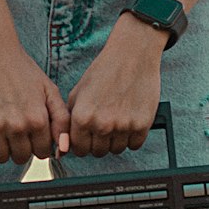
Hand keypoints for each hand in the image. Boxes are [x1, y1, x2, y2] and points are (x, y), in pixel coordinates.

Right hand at [0, 34, 70, 165]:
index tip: (31, 134)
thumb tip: (63, 148)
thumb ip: (61, 120)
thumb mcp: (49, 90)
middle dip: (21, 148)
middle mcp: (18, 125)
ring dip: (3, 149)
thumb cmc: (22, 69)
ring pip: (2, 158)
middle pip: (22, 157)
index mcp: (38, 118)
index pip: (42, 152)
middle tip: (16, 131)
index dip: (38, 144)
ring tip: (3, 132)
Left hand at [66, 14, 166, 156]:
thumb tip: (66, 143)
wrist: (131, 56)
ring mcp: (123, 126)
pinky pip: (135, 145)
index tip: (88, 138)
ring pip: (116, 150)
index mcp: (82, 117)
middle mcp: (101, 124)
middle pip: (98, 152)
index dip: (83, 144)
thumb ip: (70, 119)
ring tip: (116, 122)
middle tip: (103, 128)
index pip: (79, 149)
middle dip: (99, 143)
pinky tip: (129, 122)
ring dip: (115, 141)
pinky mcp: (142, 125)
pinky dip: (132, 138)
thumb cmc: (104, 71)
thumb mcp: (78, 92)